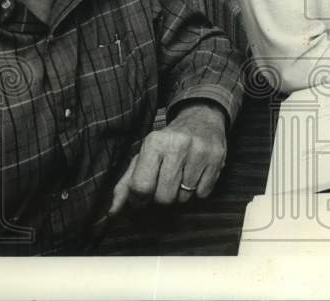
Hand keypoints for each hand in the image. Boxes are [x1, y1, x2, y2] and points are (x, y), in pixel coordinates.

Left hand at [109, 101, 227, 215]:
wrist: (202, 118)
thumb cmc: (168, 142)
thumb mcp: (144, 155)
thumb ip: (126, 184)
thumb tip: (112, 212)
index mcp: (154, 143)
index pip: (141, 187)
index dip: (140, 199)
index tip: (143, 195)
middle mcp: (178, 145)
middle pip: (164, 197)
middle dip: (162, 196)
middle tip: (165, 183)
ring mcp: (200, 152)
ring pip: (184, 198)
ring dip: (181, 194)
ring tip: (182, 176)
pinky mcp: (217, 159)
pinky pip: (203, 194)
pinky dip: (198, 190)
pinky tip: (196, 174)